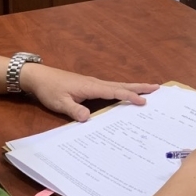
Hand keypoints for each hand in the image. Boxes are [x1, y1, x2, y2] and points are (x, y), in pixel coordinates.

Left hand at [21, 64, 158, 121]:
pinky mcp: (89, 87)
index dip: (130, 96)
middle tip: (157, 88)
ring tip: (148, 90)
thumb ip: (74, 110)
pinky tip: (124, 96)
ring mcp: (93, 84)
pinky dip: (122, 90)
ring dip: (132, 88)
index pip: (115, 91)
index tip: (144, 102)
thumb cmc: (49, 89)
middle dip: (139, 87)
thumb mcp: (59, 102)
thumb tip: (89, 118)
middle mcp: (95, 83)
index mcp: (91, 86)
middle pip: (121, 85)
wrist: (38, 77)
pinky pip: (110, 89)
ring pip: (117, 86)